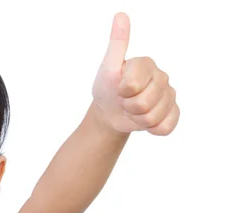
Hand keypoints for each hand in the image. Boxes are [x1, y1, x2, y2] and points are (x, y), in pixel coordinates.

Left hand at [91, 12, 179, 135]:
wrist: (109, 111)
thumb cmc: (107, 88)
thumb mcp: (107, 67)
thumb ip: (117, 44)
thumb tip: (121, 15)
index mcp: (146, 64)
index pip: (133, 85)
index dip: (122, 92)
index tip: (118, 88)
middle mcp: (162, 77)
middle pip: (145, 103)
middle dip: (128, 107)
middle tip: (124, 101)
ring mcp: (169, 95)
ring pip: (153, 117)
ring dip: (137, 119)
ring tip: (132, 110)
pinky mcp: (172, 113)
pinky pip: (166, 127)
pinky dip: (151, 129)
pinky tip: (145, 121)